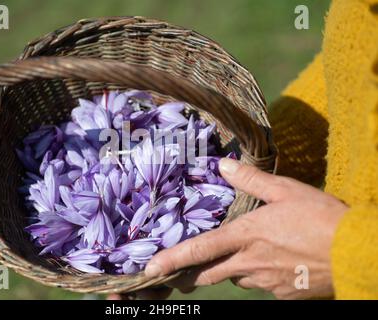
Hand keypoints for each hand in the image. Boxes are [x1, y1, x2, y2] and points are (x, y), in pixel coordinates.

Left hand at [137, 158, 347, 299]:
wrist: (357, 252)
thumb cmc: (321, 217)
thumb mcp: (285, 190)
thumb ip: (249, 179)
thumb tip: (222, 164)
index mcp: (245, 236)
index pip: (200, 250)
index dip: (172, 259)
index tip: (150, 268)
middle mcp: (249, 264)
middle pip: (207, 274)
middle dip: (189, 275)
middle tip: (177, 274)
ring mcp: (265, 283)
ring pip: (236, 277)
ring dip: (234, 267)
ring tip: (250, 252)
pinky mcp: (282, 295)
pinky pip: (261, 285)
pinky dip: (260, 274)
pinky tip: (278, 262)